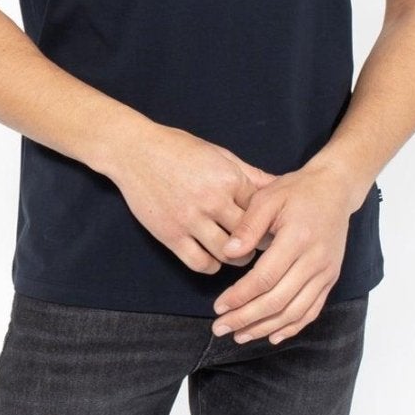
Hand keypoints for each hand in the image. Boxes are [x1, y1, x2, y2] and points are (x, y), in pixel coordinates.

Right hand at [106, 122, 278, 274]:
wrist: (134, 151)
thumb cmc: (178, 148)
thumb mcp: (220, 154)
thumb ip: (250, 174)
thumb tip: (281, 185)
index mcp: (229, 179)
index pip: (263, 211)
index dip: (270, 222)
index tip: (272, 228)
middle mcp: (213, 201)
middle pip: (251, 236)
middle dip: (259, 244)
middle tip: (260, 247)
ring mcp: (190, 220)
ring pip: (229, 254)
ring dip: (238, 259)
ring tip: (239, 254)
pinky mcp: (171, 235)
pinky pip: (200, 262)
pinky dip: (212, 266)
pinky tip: (214, 258)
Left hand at [210, 162, 357, 343]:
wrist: (335, 189)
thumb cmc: (297, 191)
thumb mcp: (268, 197)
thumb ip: (248, 226)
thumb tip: (228, 253)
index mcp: (297, 239)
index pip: (264, 278)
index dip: (240, 297)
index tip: (218, 307)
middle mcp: (315, 260)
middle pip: (278, 301)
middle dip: (247, 319)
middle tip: (221, 328)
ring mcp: (326, 272)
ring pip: (295, 311)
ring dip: (266, 328)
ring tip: (240, 336)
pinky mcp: (330, 279)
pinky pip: (312, 310)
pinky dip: (292, 327)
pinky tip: (272, 336)